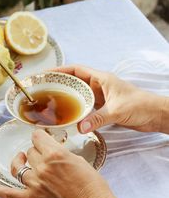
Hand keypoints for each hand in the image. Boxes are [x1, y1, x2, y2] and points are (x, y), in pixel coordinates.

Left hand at [0, 130, 124, 197]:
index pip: (37, 137)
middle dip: (36, 152)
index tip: (41, 139)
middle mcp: (42, 167)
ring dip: (22, 162)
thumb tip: (50, 148)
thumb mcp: (78, 160)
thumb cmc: (91, 186)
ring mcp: (35, 184)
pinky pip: (9, 194)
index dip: (39, 137)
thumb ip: (59, 152)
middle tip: (45, 157)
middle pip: (29, 151)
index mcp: (55, 154)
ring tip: (23, 160)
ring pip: (18, 166)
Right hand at [52, 65, 167, 133]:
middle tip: (43, 89)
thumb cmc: (140, 105)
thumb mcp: (117, 110)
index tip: (46, 74)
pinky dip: (75, 108)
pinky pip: (84, 105)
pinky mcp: (102, 106)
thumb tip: (79, 127)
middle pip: (73, 81)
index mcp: (100, 79)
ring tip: (51, 101)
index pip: (76, 70)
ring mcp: (99, 96)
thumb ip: (97, 119)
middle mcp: (98, 85)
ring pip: (78, 93)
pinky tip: (67, 114)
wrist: (154, 114)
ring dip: (66, 96)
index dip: (60, 70)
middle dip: (58, 83)